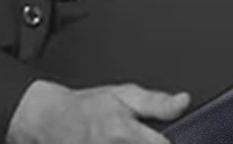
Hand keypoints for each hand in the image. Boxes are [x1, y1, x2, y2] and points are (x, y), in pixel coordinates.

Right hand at [7, 80, 189, 143]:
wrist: (49, 119)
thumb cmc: (88, 106)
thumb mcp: (124, 94)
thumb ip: (157, 103)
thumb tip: (184, 101)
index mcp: (124, 132)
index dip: (172, 143)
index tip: (176, 141)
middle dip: (150, 143)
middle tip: (143, 136)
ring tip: (125, 139)